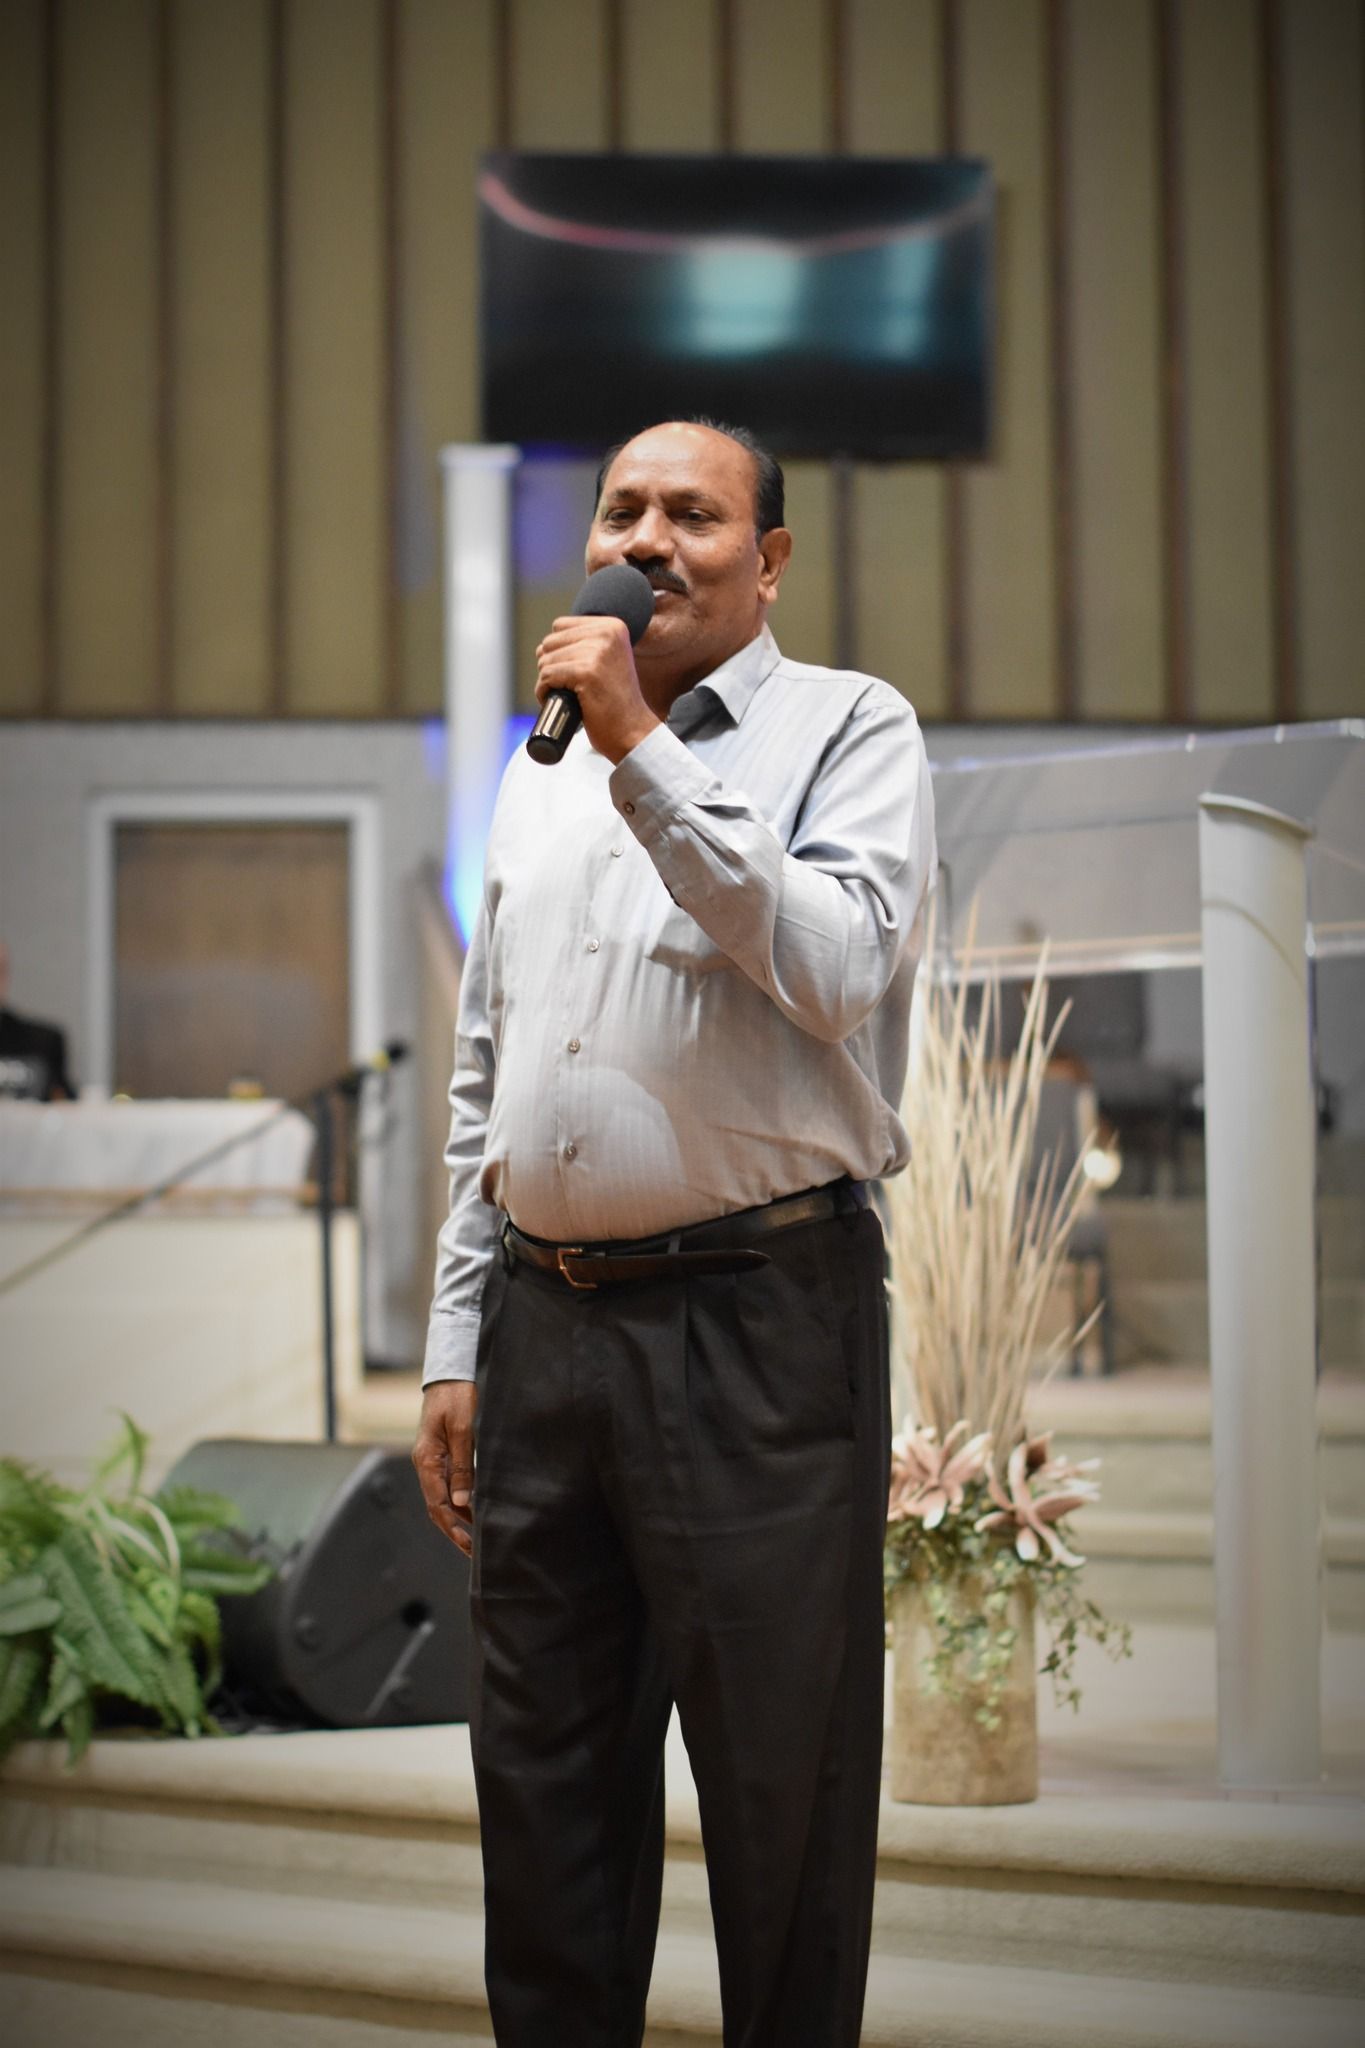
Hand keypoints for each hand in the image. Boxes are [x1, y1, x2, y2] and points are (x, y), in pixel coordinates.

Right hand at [412, 1380, 476, 1557]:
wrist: (450, 1374)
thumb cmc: (456, 1397)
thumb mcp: (462, 1429)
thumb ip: (462, 1465)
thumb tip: (463, 1501)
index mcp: (427, 1460)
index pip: (438, 1505)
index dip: (453, 1528)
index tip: (469, 1546)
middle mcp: (426, 1464)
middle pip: (438, 1507)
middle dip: (455, 1531)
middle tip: (475, 1552)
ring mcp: (433, 1461)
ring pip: (443, 1498)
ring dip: (458, 1519)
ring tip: (477, 1538)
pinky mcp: (442, 1455)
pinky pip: (449, 1485)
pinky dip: (461, 1501)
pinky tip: (475, 1510)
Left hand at [535, 614, 660, 763]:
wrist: (633, 732)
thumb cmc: (615, 703)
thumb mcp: (608, 660)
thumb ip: (585, 644)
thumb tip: (543, 646)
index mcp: (613, 626)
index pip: (560, 625)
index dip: (558, 651)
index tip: (572, 672)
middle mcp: (607, 633)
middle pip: (550, 642)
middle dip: (551, 666)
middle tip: (569, 687)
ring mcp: (597, 652)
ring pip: (545, 659)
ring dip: (547, 681)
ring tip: (567, 696)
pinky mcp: (586, 672)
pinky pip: (546, 676)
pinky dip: (544, 692)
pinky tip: (558, 702)